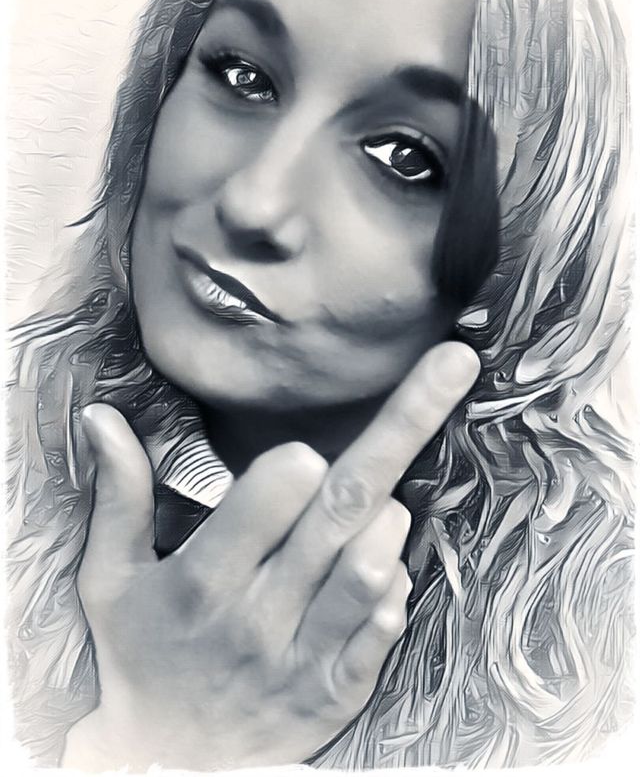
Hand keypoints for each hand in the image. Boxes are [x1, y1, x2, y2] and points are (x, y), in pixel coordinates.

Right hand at [62, 341, 479, 771]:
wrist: (174, 762)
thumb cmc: (144, 656)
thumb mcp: (111, 579)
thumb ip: (118, 495)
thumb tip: (102, 418)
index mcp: (204, 579)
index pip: (273, 496)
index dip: (294, 465)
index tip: (299, 454)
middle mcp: (262, 614)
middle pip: (345, 506)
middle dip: (406, 422)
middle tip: (454, 362)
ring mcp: (308, 654)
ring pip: (376, 561)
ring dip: (387, 519)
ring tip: (368, 511)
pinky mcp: (342, 686)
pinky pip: (389, 619)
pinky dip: (393, 582)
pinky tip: (371, 571)